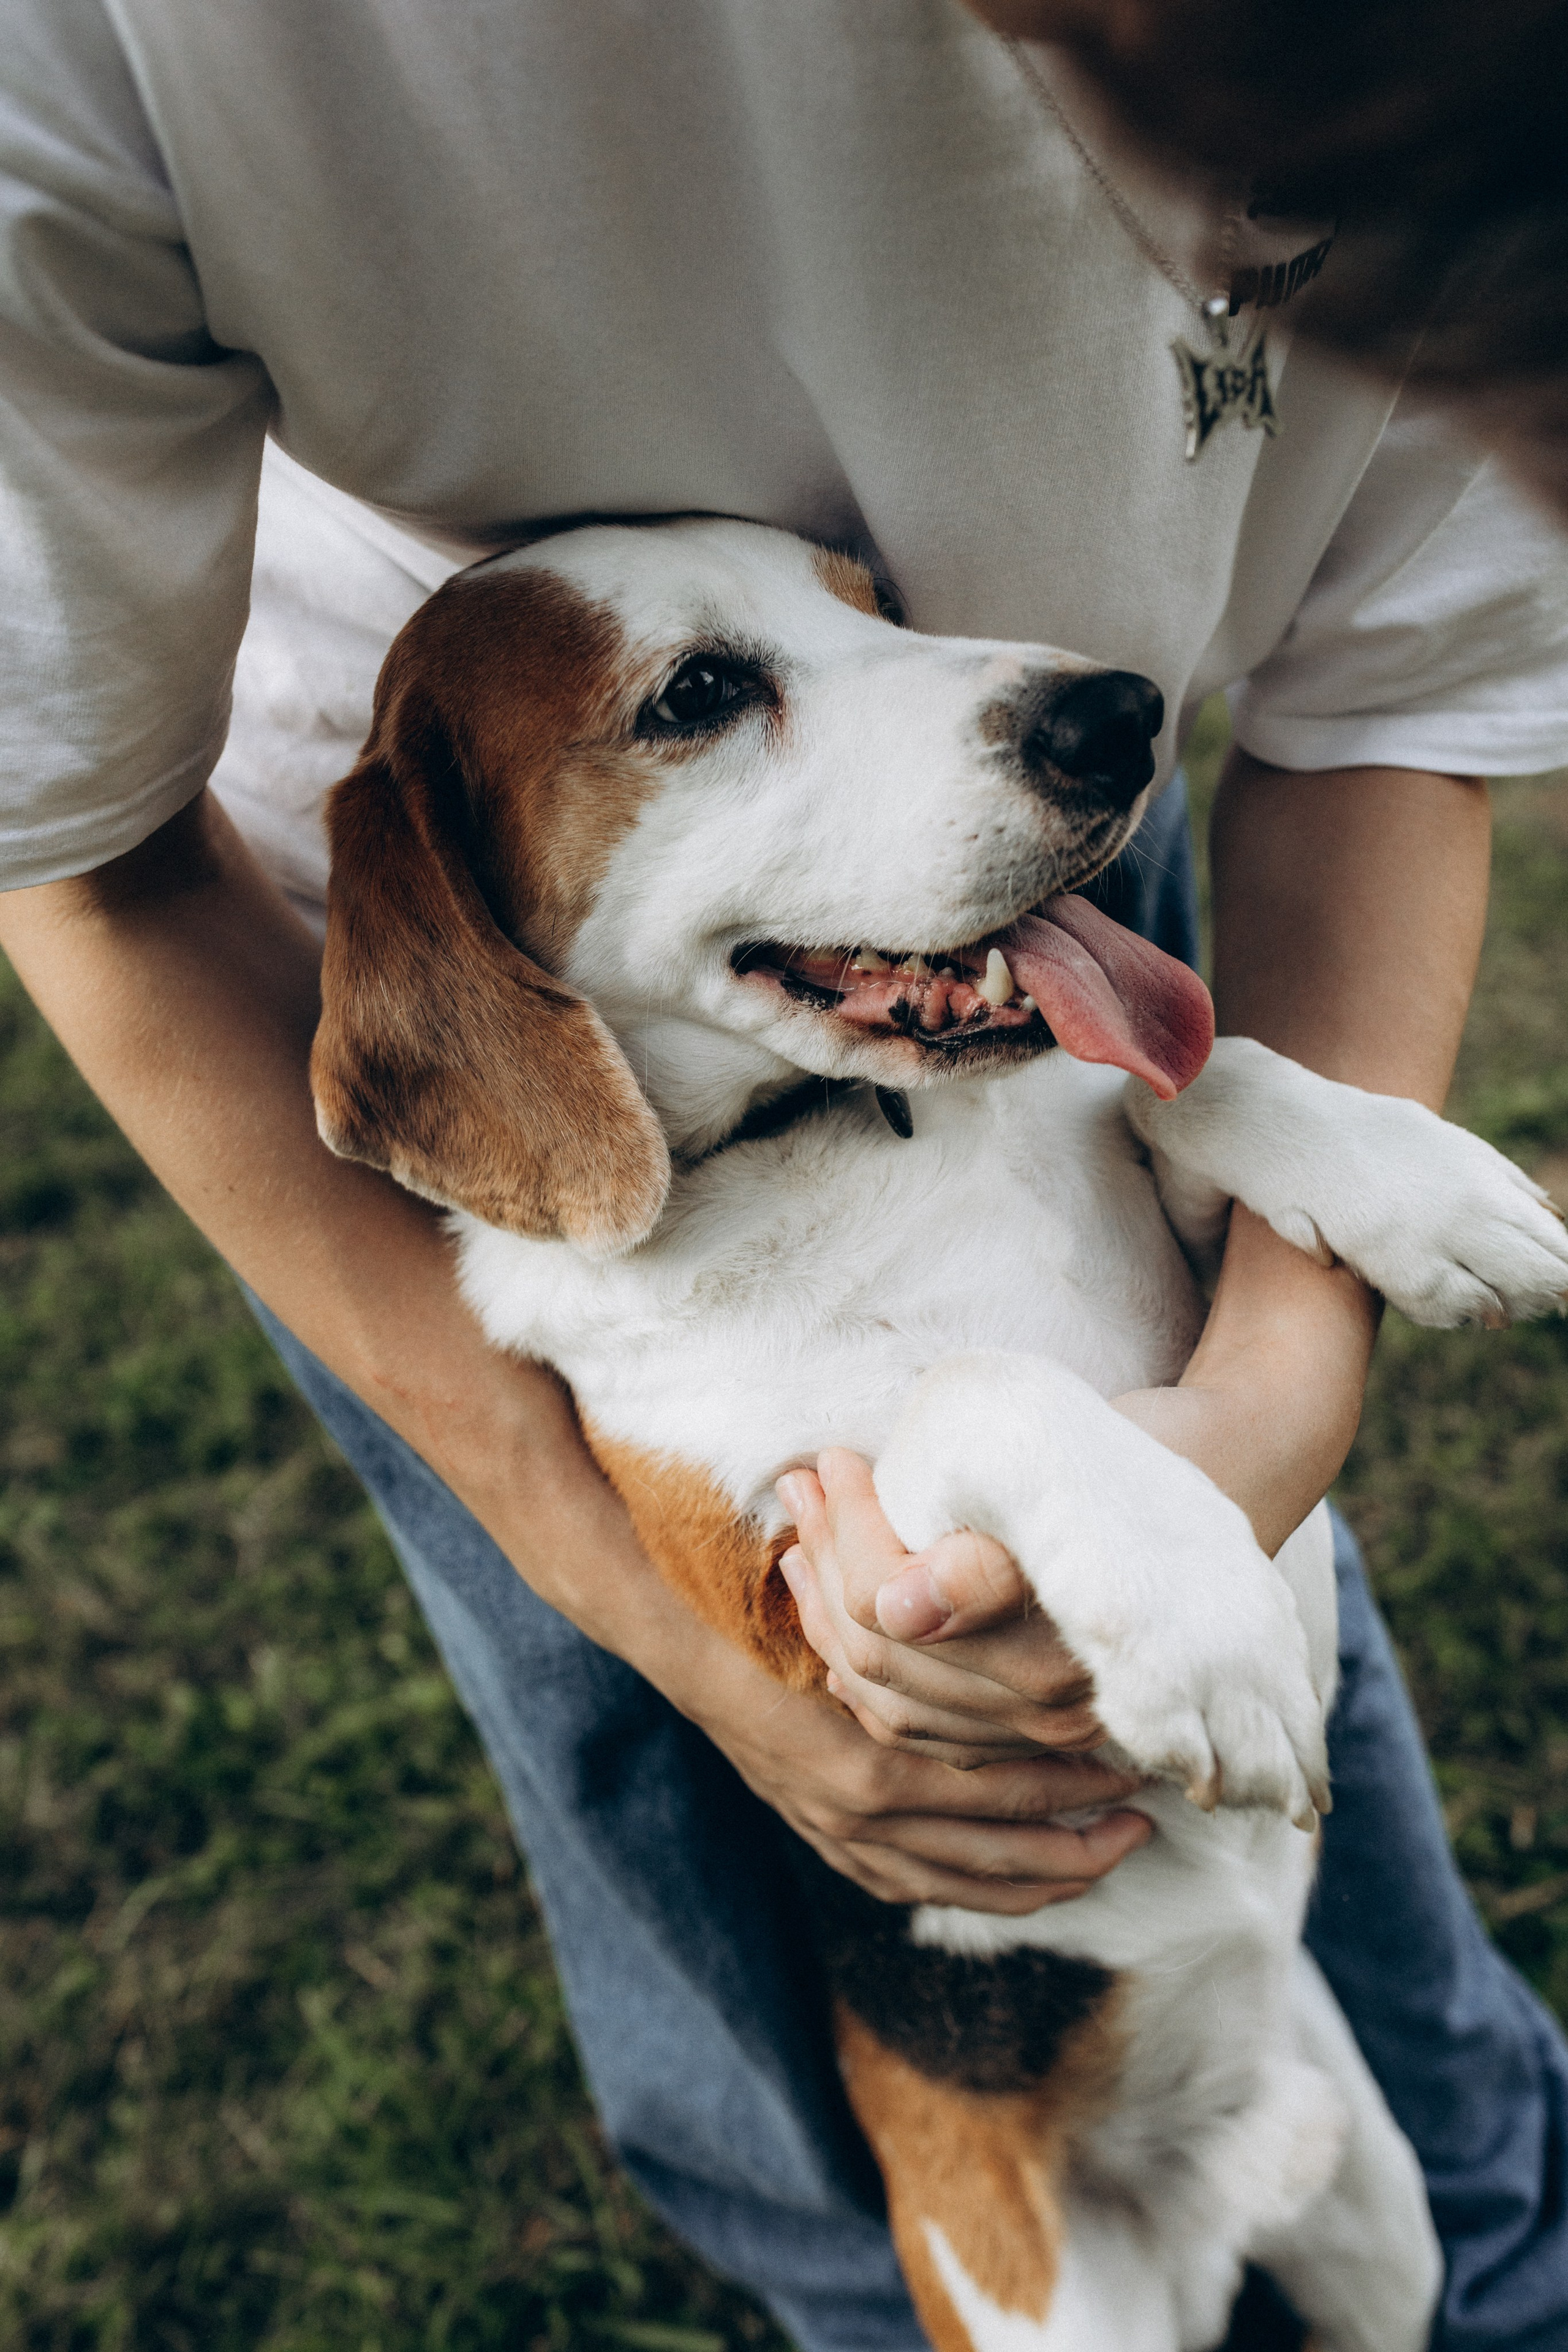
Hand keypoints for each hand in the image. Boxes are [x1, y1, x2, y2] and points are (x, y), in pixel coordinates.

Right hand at [665, 1615, 1151, 1910]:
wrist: (684, 1641)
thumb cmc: (776, 1606)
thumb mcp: (852, 1605)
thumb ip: (921, 1619)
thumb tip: (1009, 1591)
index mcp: (869, 1763)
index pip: (999, 1788)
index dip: (1071, 1780)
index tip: (1129, 1757)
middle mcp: (858, 1817)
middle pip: (994, 1851)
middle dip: (1079, 1840)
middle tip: (1144, 1819)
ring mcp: (839, 1838)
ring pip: (962, 1884)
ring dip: (1041, 1878)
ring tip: (1105, 1858)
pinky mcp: (827, 1843)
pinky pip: (914, 1888)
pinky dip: (974, 1892)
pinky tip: (1021, 1884)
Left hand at [779, 1210, 1377, 1758]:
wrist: (1230, 1481)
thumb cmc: (1137, 1463)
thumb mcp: (1062, 1483)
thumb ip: (983, 1566)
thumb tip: (896, 1607)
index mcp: (1061, 1642)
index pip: (893, 1609)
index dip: (846, 1530)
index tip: (834, 1455)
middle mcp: (1058, 1704)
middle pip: (882, 1654)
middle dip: (825, 1558)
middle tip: (802, 1477)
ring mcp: (1047, 1727)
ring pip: (886, 1698)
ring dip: (823, 1611)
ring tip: (801, 1524)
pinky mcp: (1031, 1730)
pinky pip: (913, 1725)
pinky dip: (854, 1663)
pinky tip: (825, 1598)